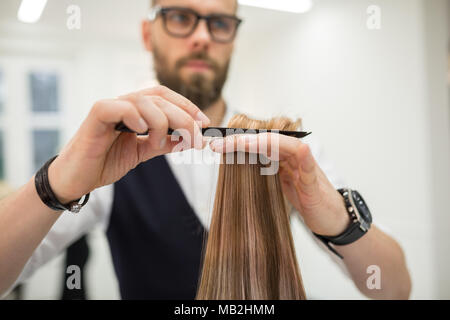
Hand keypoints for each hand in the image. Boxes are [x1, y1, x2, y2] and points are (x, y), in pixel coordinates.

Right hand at [48, 85, 209, 202]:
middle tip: (196, 138)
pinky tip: (142, 131)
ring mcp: (110, 108)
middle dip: (184, 117)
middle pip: (159, 98)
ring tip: (159, 143)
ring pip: (143, 101)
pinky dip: (134, 116)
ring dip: (161, 122)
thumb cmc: (105, 162)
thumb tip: (190, 139)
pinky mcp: (95, 116)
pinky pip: (117, 107)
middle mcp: (124, 104)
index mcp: (136, 110)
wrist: (77, 179)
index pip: (165, 96)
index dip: (187, 106)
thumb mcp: (142, 152)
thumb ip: (164, 143)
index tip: (205, 123)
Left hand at [209, 133, 349, 235]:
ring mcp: (305, 168)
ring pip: (287, 147)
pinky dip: (303, 156)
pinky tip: (298, 150)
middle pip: (268, 141)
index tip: (216, 145)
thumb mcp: (279, 184)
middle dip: (242, 141)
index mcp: (282, 158)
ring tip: (242, 143)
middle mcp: (294, 158)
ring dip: (264, 143)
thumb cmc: (305, 199)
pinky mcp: (315, 183)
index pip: (259, 143)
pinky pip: (309, 166)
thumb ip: (264, 171)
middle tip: (218, 144)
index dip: (237, 142)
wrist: (330, 218)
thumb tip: (236, 163)